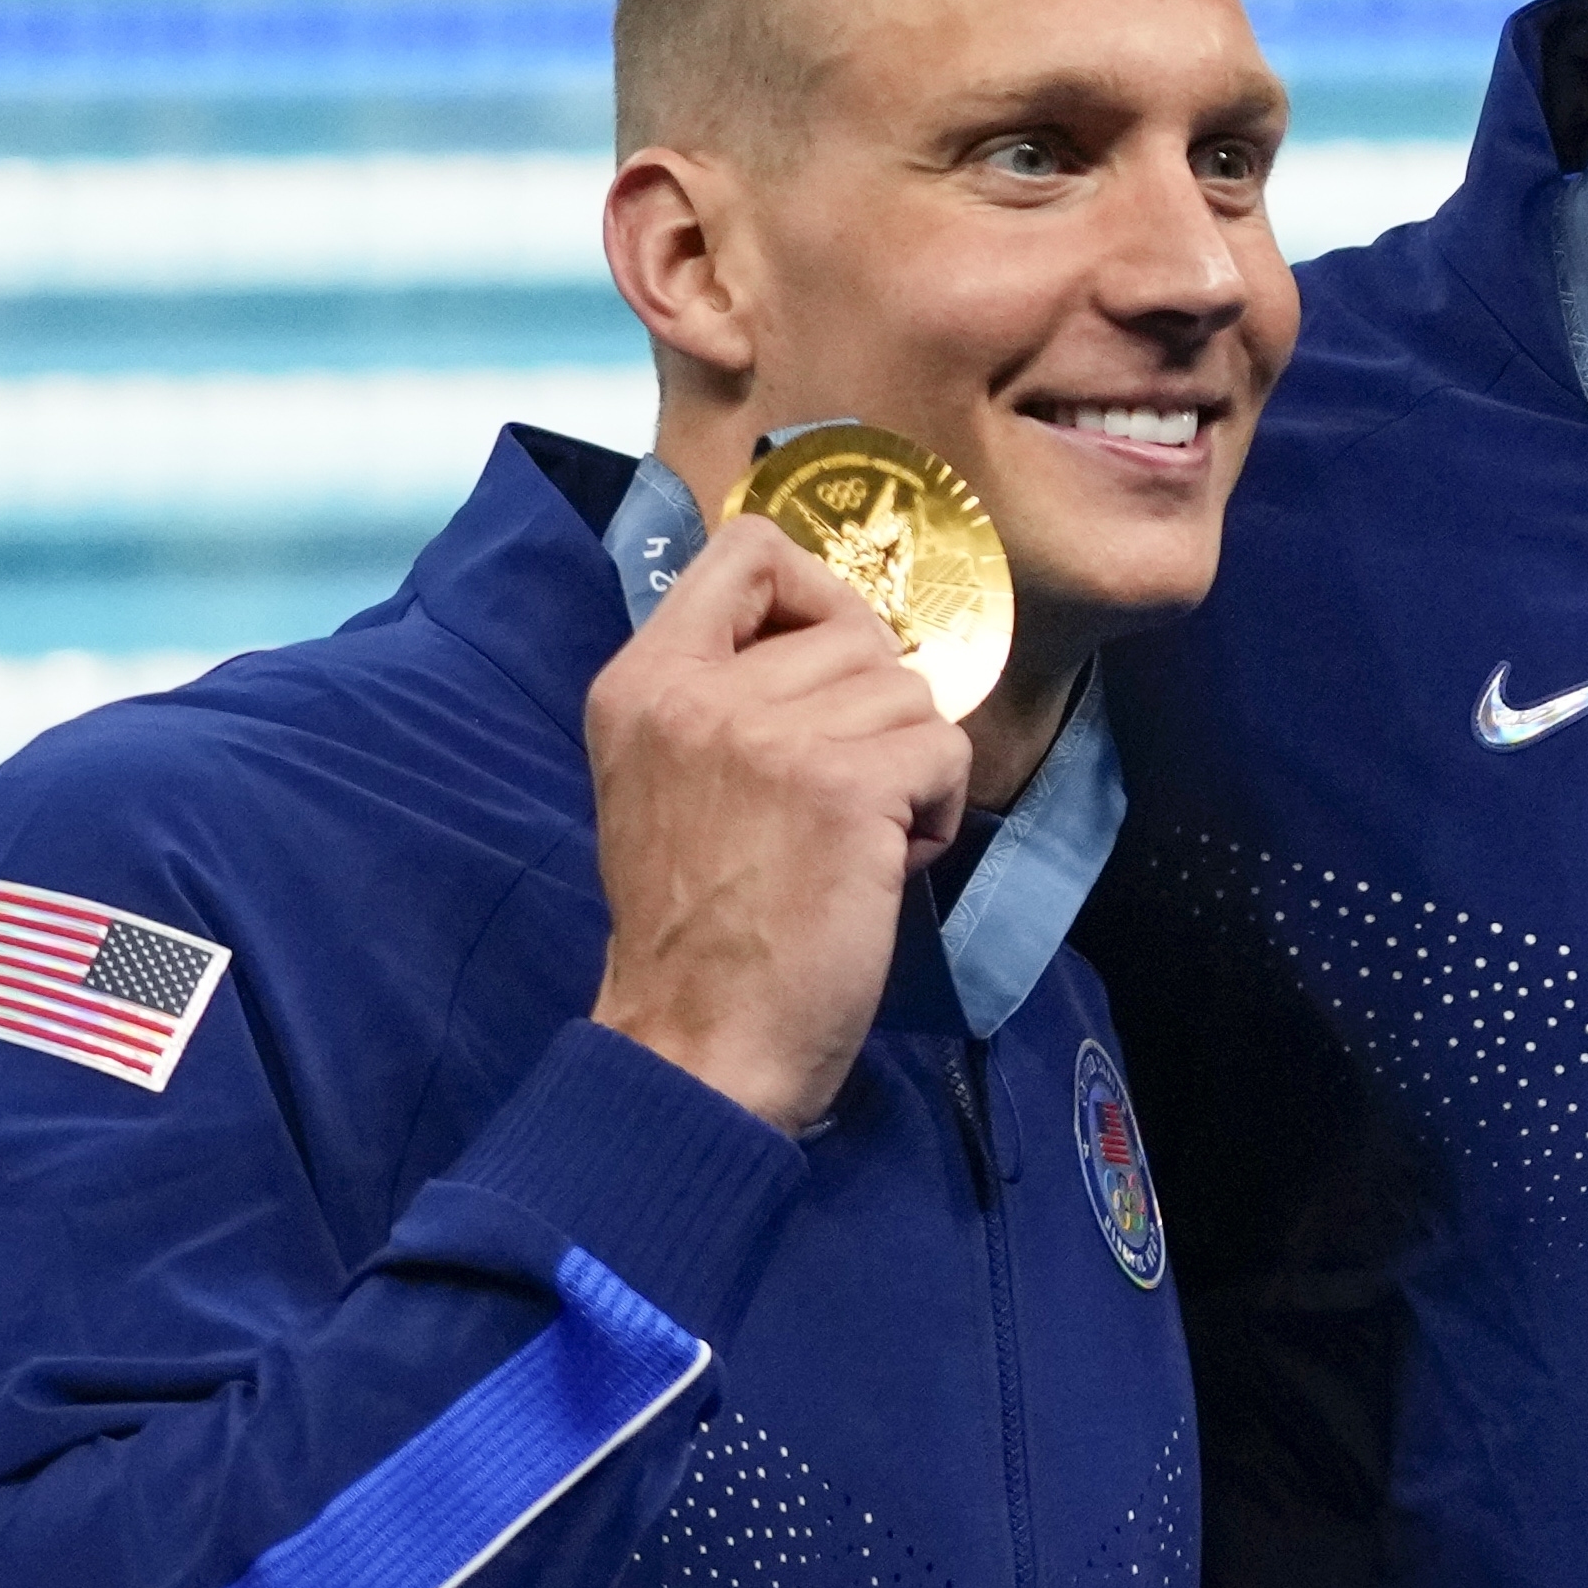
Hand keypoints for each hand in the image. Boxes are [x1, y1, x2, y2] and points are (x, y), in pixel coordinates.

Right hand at [585, 514, 971, 1134]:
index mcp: (642, 682)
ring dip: (907, 770)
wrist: (699, 1038)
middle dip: (873, 715)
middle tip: (835, 802)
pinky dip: (937, 812)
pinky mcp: (846, 785)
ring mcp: (771, 735)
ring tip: (852, 841)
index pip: (747, 550)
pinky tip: (883, 867)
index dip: (817, 591)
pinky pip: (944, 749)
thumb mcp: (669, 779)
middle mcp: (698, 693)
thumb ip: (728, 696)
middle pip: (856, 631)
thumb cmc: (699, 925)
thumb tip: (844, 639)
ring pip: (910, 693)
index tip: (828, 661)